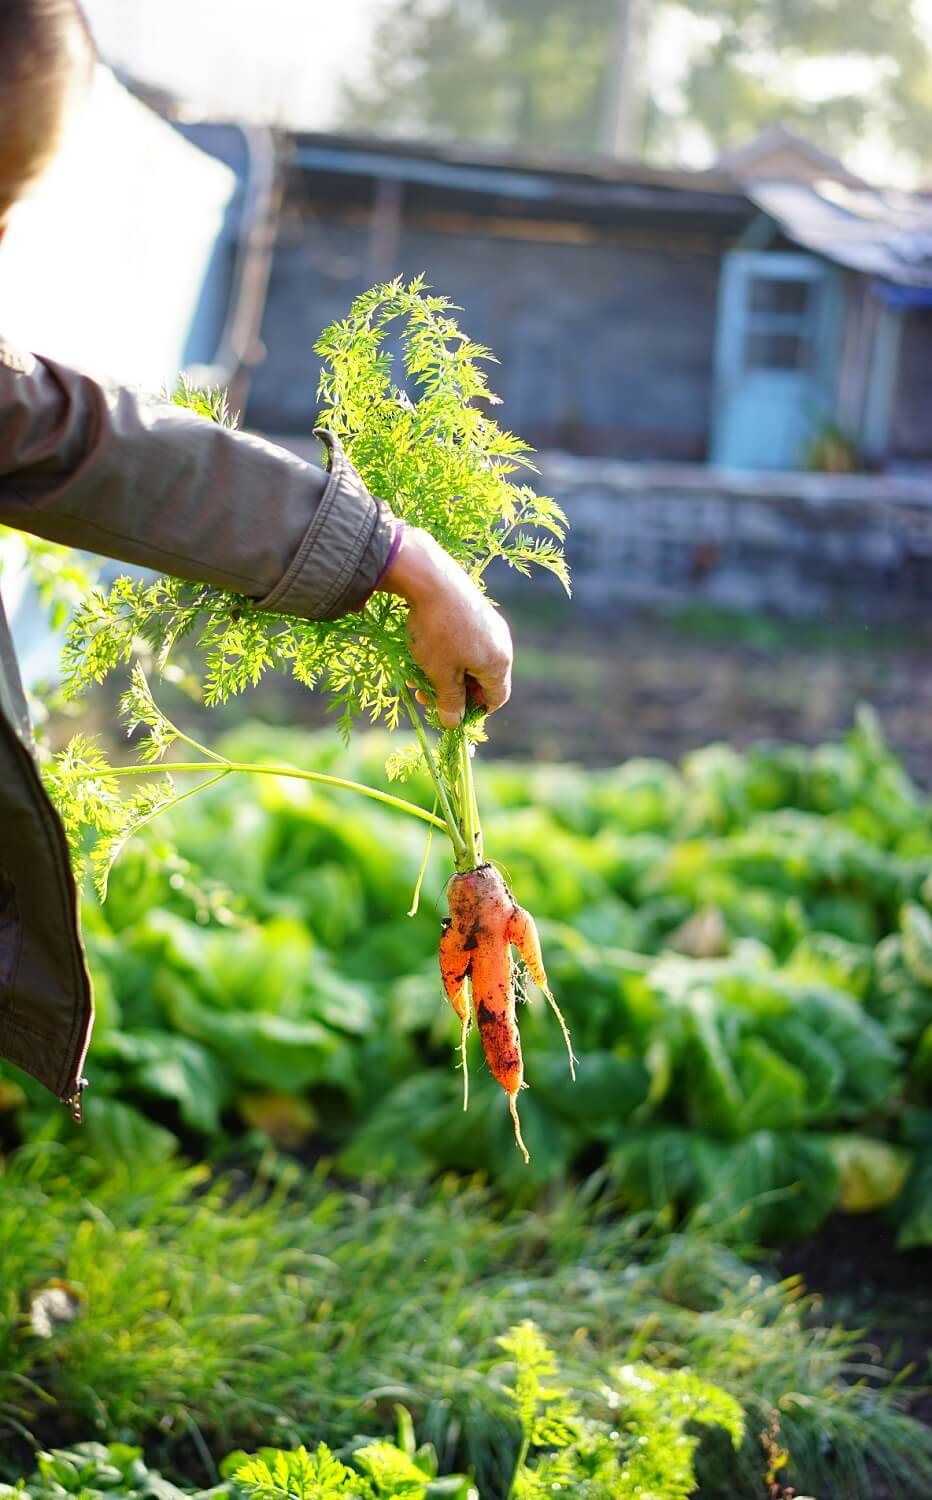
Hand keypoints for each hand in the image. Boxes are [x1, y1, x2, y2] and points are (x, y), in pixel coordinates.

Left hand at [378, 527, 512, 727]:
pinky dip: (445, 651)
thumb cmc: (438, 633)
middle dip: (452, 691)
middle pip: (481, 679)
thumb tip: (454, 723)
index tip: (449, 712)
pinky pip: (465, 641)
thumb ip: (450, 701)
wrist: (431, 579)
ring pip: (469, 660)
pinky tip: (422, 649)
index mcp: (499, 663)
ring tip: (416, 674)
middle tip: (424, 694)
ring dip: (444, 672)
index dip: (474, 711)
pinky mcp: (474, 610)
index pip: (496, 699)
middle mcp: (501, 644)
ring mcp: (489, 624)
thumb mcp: (441, 674)